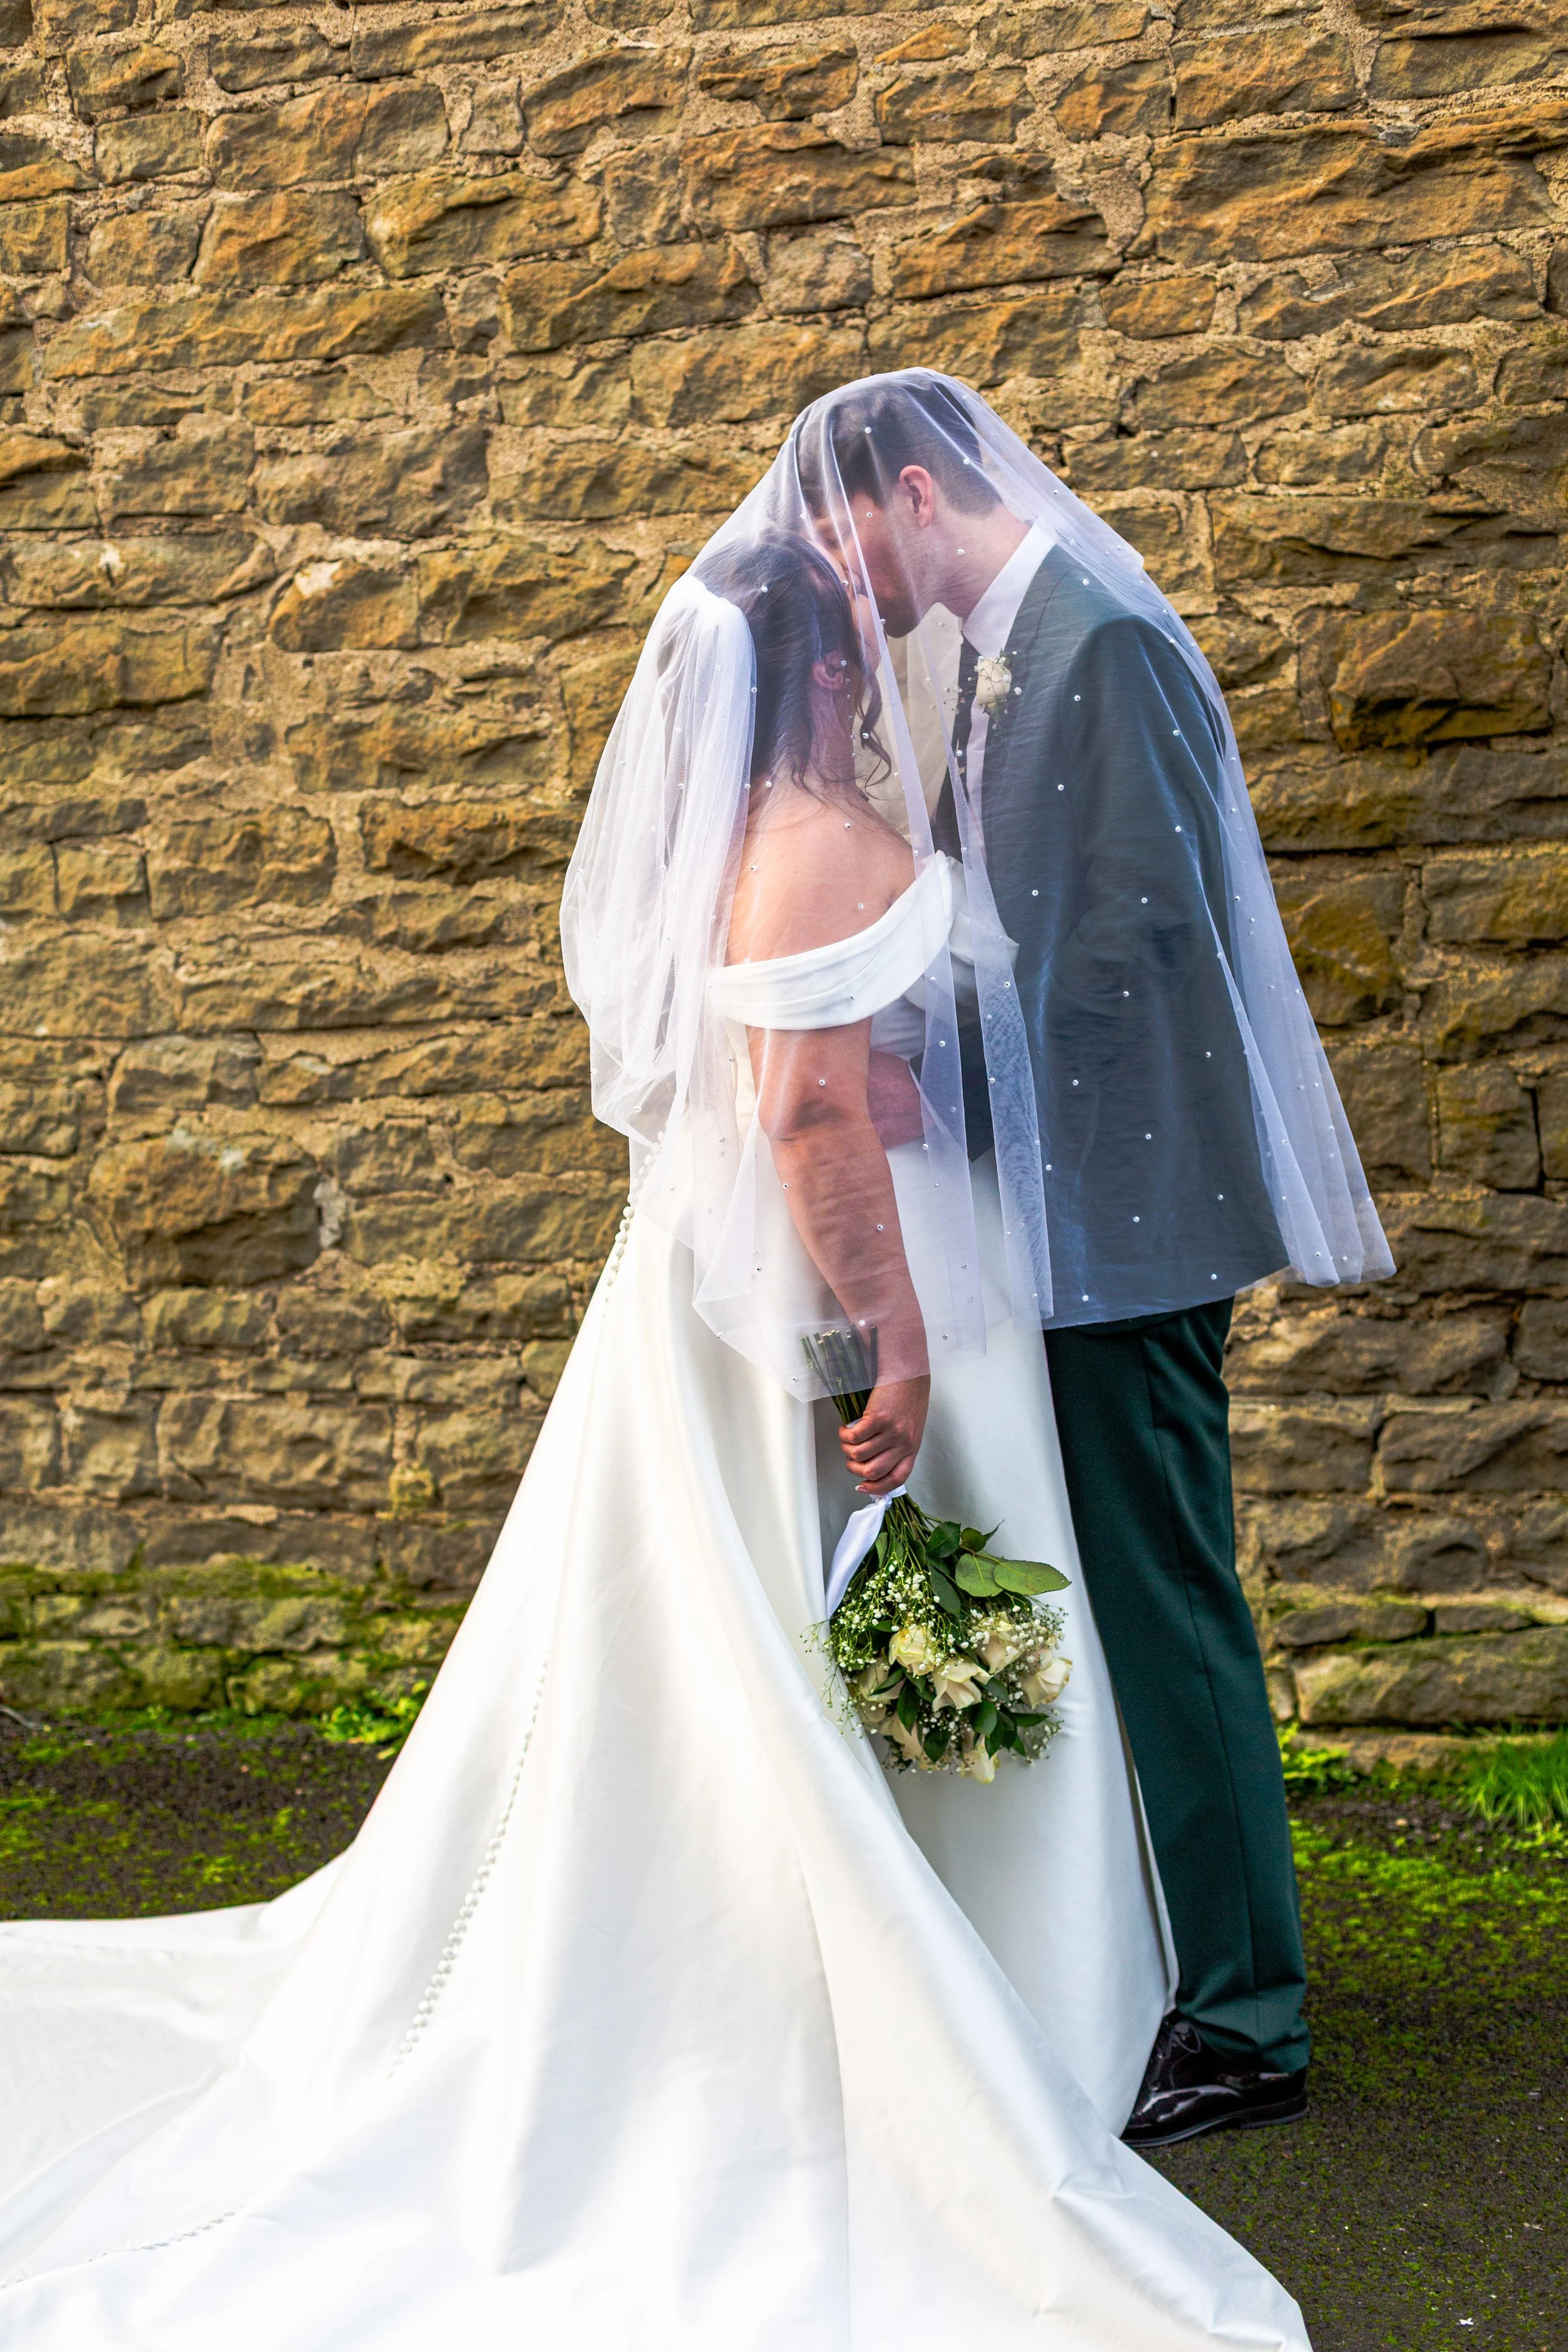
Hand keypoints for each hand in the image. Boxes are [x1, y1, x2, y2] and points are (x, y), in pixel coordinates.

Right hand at [840, 1375, 928, 1495]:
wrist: (908, 1372)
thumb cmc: (908, 1398)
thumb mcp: (909, 1428)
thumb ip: (896, 1447)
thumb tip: (871, 1464)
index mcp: (912, 1448)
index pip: (896, 1478)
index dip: (877, 1487)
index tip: (863, 1485)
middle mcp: (904, 1443)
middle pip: (873, 1471)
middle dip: (854, 1468)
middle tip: (849, 1456)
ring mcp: (892, 1431)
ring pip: (860, 1454)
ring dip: (847, 1448)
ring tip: (846, 1438)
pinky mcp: (879, 1418)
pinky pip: (854, 1437)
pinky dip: (844, 1435)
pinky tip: (845, 1427)